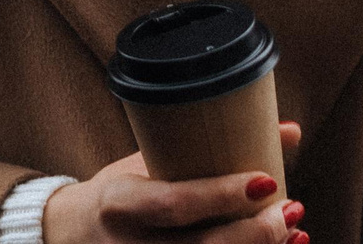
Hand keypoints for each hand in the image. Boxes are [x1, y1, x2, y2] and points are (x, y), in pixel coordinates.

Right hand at [43, 126, 307, 243]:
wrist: (68, 238)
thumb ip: (206, 152)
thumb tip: (288, 130)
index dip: (221, 196)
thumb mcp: (145, 165)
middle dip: (255, 234)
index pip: (173, 204)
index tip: (267, 179)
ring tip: (294, 233)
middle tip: (291, 209)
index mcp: (119, 204)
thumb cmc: (117, 197)